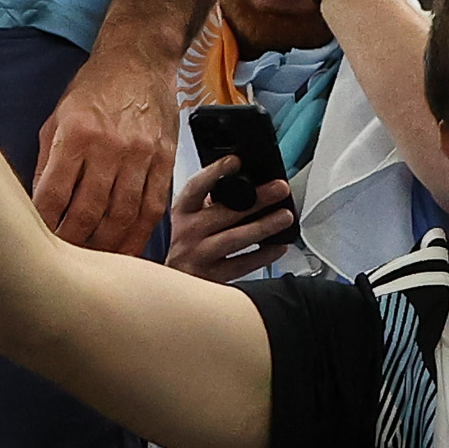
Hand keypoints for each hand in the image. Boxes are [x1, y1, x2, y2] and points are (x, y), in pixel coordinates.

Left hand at [32, 51, 174, 255]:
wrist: (140, 59)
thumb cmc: (94, 87)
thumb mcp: (58, 117)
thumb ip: (47, 162)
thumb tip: (39, 205)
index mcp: (77, 135)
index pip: (54, 194)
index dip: (44, 224)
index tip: (37, 241)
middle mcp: (110, 147)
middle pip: (88, 213)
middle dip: (72, 242)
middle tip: (63, 260)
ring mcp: (141, 156)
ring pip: (122, 216)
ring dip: (105, 246)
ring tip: (91, 261)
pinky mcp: (165, 161)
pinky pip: (152, 208)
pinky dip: (138, 235)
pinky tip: (125, 249)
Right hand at [167, 168, 297, 282]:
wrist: (163, 286)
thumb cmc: (180, 245)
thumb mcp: (185, 219)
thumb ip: (208, 203)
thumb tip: (246, 187)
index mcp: (182, 211)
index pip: (196, 187)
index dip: (215, 172)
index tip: (236, 161)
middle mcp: (188, 232)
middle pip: (224, 212)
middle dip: (256, 198)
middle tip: (279, 188)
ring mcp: (199, 256)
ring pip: (235, 239)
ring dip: (263, 226)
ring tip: (285, 216)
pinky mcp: (212, 277)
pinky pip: (242, 265)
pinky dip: (264, 256)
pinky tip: (279, 246)